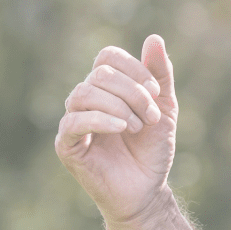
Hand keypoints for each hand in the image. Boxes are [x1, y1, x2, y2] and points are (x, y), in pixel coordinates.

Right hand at [55, 34, 179, 225]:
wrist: (147, 190)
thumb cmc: (152, 150)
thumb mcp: (164, 108)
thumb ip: (159, 75)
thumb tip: (154, 38)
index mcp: (106, 88)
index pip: (108, 57)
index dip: (133, 68)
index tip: (155, 92)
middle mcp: (86, 100)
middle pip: (101, 74)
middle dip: (132, 92)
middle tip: (150, 117)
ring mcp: (73, 121)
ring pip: (84, 93)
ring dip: (119, 106)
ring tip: (136, 127)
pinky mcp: (66, 145)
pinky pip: (74, 122)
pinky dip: (101, 120)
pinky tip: (122, 128)